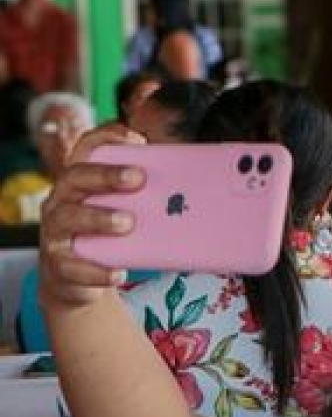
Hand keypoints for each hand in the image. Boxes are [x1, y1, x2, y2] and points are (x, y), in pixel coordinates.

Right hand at [38, 125, 145, 309]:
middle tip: (138, 177)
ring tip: (128, 222)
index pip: (86, 147)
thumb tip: (190, 187)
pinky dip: (97, 269)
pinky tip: (119, 272)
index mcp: (82, 180)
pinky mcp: (59, 265)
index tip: (138, 139)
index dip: (108, 137)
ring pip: (69, 218)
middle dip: (107, 175)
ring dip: (99, 218)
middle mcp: (63, 199)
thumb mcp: (124, 207)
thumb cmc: (106, 233)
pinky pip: (74, 267)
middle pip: (76, 176)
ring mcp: (56, 231)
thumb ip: (145, 192)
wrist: (78, 279)